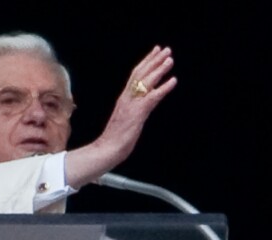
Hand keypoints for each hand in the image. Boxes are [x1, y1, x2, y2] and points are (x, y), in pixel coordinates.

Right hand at [65, 46, 176, 188]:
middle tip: (165, 50)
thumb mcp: (125, 120)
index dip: (146, 62)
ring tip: (170, 60)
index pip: (135, 76)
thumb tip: (140, 107)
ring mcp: (131, 105)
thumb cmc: (114, 140)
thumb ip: (132, 110)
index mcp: (123, 99)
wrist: (106, 150)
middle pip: (140, 74)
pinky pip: (152, 98)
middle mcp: (126, 99)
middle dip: (153, 60)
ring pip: (145, 82)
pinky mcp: (137, 113)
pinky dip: (163, 88)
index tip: (156, 52)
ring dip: (159, 69)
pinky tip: (173, 81)